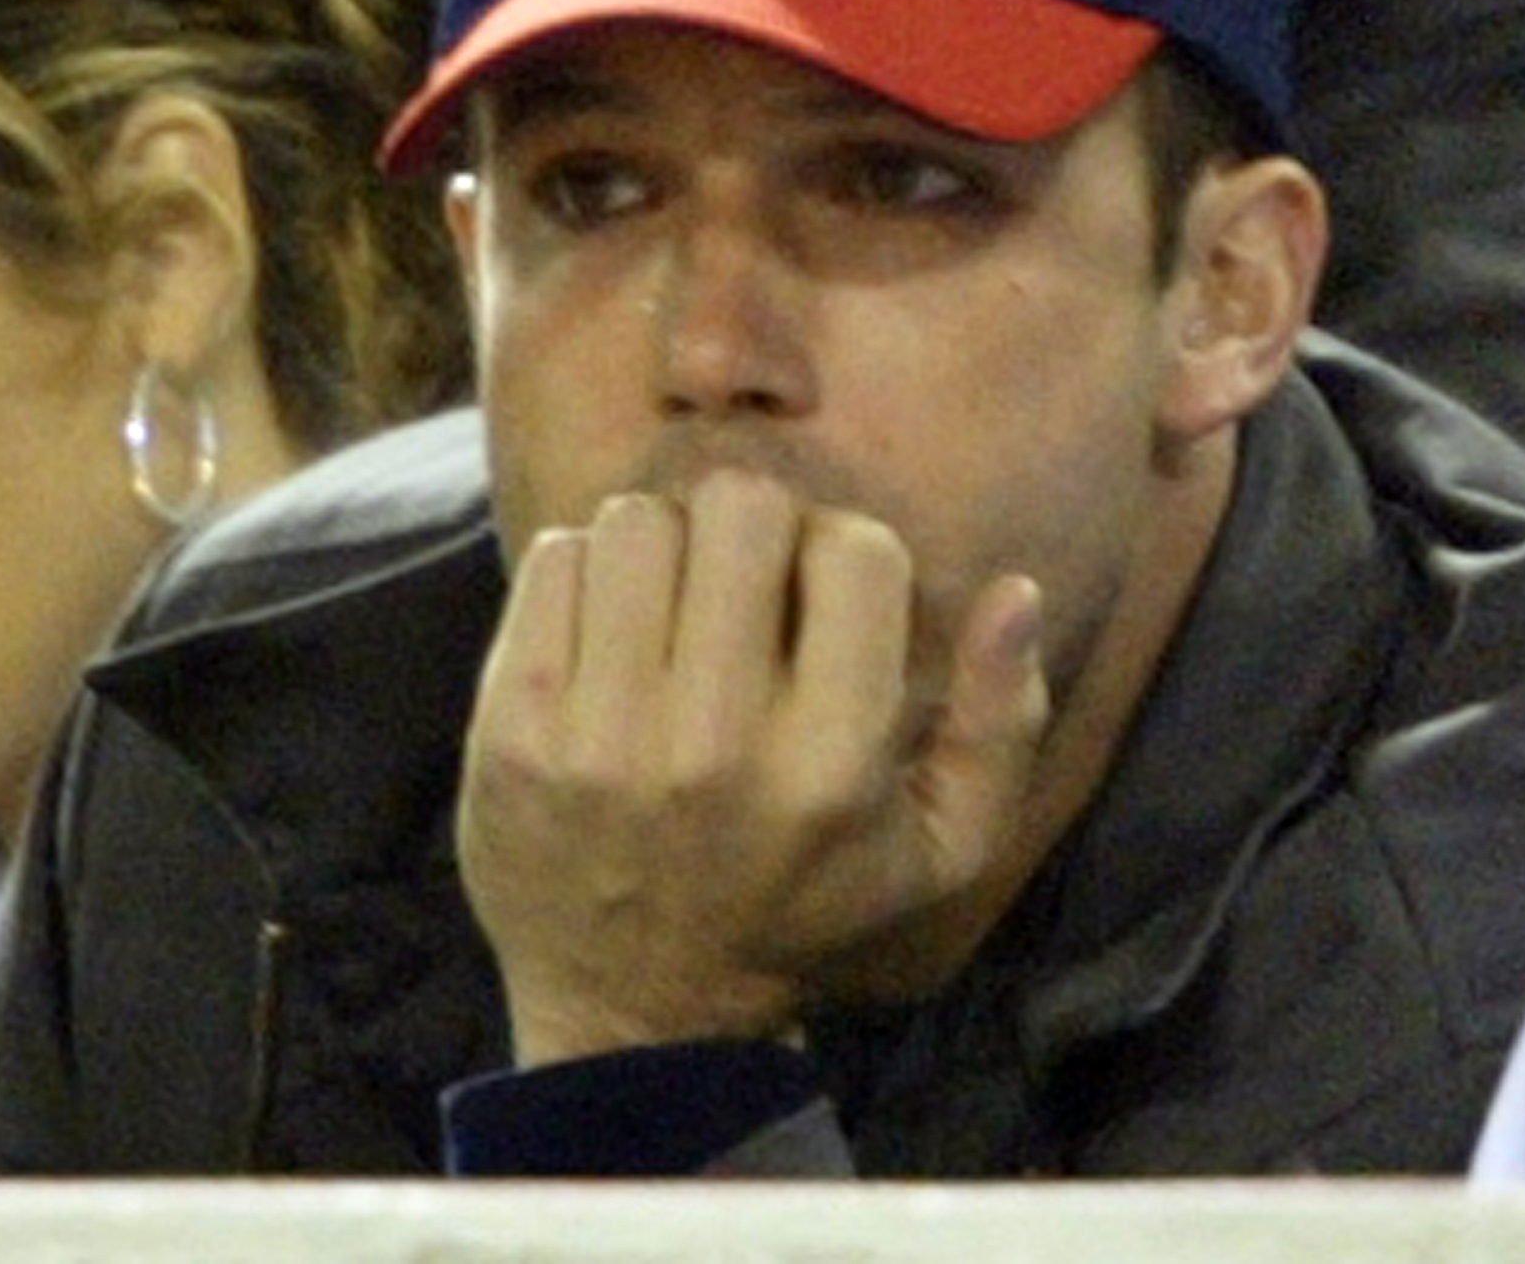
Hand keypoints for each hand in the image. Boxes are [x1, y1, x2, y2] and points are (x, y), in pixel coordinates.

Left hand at [457, 469, 1049, 1067]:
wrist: (633, 1013)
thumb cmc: (801, 912)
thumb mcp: (940, 854)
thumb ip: (1001, 725)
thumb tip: (1014, 592)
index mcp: (830, 765)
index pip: (854, 551)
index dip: (845, 551)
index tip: (823, 598)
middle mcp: (714, 742)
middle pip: (738, 510)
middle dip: (752, 530)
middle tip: (741, 584)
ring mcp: (599, 734)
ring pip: (637, 522)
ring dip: (663, 548)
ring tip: (670, 612)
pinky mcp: (510, 729)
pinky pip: (552, 563)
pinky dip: (585, 577)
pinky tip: (607, 636)